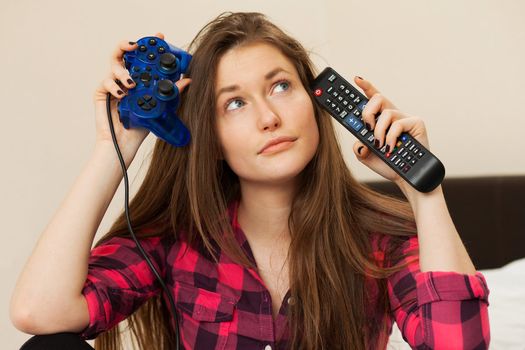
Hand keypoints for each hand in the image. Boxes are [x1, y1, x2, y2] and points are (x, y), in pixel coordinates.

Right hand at [92, 32, 190, 158]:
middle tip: (135, 45)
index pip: (142, 58)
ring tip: (131, 83)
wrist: (124, 144)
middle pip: (123, 54)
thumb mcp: (160, 108)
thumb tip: (187, 81)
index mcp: (138, 79)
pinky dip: (114, 87)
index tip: (159, 36)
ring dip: (123, 71)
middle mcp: (125, 79)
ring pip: (114, 65)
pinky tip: (122, 94)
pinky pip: (105, 82)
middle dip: (128, 45)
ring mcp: (112, 85)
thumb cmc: (140, 127)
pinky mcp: (101, 94)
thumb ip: (172, 94)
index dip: (148, 45)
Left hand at [351, 76, 429, 188]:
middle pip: (378, 98)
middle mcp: (393, 115)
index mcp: (380, 119)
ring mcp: (405, 118)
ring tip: (380, 145)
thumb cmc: (387, 164)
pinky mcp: (416, 123)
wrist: (405, 178)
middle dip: (368, 111)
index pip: (373, 98)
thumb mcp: (366, 156)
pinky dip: (390, 138)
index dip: (366, 86)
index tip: (356, 79)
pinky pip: (398, 124)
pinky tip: (391, 148)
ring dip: (379, 131)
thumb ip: (358, 147)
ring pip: (386, 113)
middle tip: (367, 126)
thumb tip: (360, 142)